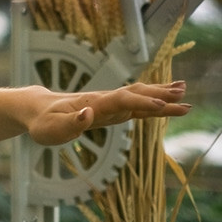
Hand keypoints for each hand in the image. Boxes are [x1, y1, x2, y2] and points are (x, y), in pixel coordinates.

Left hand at [27, 81, 190, 146]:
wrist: (37, 109)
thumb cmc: (42, 122)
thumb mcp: (50, 129)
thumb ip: (70, 123)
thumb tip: (88, 114)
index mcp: (91, 104)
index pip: (120, 100)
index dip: (140, 103)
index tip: (162, 106)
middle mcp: (103, 101)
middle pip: (134, 94)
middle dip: (158, 95)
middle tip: (184, 95)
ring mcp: (108, 104)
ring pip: (138, 96)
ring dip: (160, 94)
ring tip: (184, 92)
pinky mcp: (110, 110)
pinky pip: (135, 105)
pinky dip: (153, 102)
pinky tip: (169, 100)